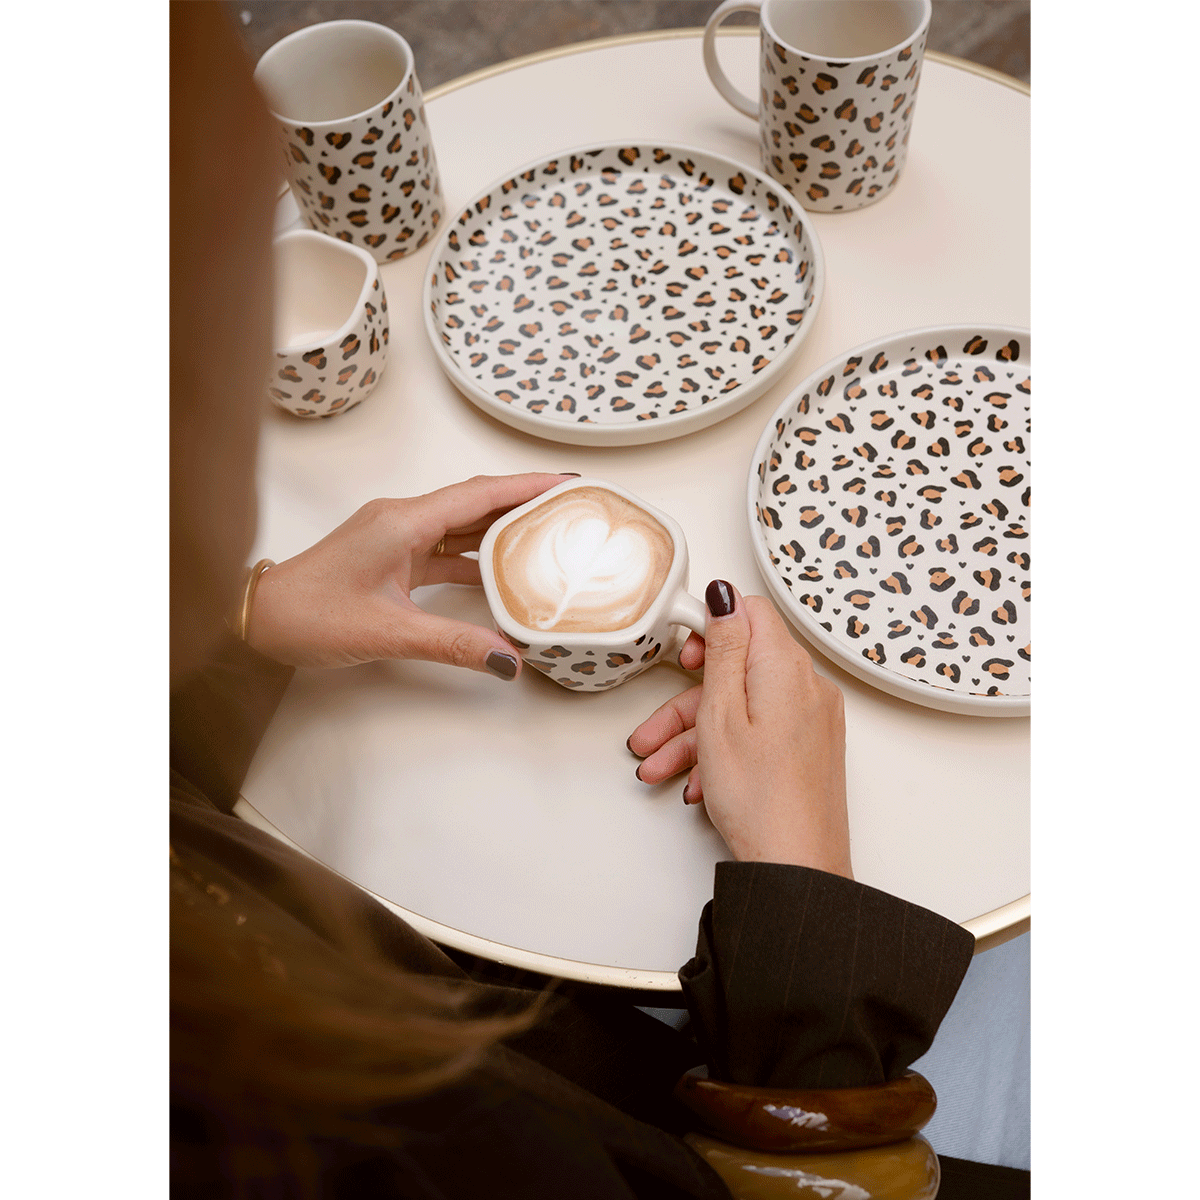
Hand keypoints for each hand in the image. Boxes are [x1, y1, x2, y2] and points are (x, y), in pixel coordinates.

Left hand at [246, 473, 573, 676]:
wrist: (258, 619)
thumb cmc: (308, 614)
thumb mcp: (389, 632)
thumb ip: (454, 645)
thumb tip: (508, 660)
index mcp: (403, 522)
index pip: (479, 495)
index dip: (526, 487)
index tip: (568, 482)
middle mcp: (402, 520)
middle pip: (476, 504)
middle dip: (523, 503)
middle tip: (571, 506)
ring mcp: (395, 538)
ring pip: (461, 527)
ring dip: (502, 530)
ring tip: (548, 535)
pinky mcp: (391, 558)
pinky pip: (444, 550)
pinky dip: (475, 559)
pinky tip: (503, 573)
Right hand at [628, 581, 851, 877]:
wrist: (797, 868)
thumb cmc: (761, 799)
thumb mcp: (721, 713)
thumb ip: (723, 649)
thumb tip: (724, 597)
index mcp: (786, 668)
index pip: (749, 613)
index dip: (710, 627)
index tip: (682, 653)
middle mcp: (807, 687)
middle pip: (739, 668)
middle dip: (688, 698)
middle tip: (654, 725)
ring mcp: (812, 720)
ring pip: (743, 706)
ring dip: (696, 733)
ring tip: (657, 767)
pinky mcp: (809, 748)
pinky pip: (760, 731)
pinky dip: (724, 749)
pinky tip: (697, 782)